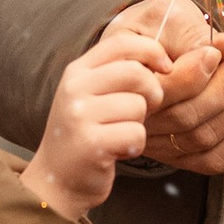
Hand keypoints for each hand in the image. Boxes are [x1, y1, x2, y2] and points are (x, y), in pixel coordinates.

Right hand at [22, 32, 166, 218]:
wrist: (57, 180)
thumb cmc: (86, 134)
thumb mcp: (92, 95)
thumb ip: (119, 73)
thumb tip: (166, 60)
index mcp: (77, 71)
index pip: (122, 42)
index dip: (152, 51)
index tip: (166, 68)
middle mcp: (75, 89)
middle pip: (136, 73)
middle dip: (152, 92)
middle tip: (146, 110)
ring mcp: (80, 116)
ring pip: (139, 106)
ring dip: (140, 124)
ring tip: (121, 134)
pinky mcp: (91, 144)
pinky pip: (136, 134)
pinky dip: (135, 146)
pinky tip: (118, 152)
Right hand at [108, 0, 223, 177]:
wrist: (142, 52)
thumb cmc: (155, 27)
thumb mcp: (163, 16)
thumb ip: (188, 32)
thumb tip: (221, 46)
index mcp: (121, 81)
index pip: (161, 89)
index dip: (195, 73)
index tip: (220, 50)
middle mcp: (134, 118)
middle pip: (185, 117)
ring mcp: (153, 142)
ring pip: (202, 139)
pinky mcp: (174, 155)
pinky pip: (210, 160)